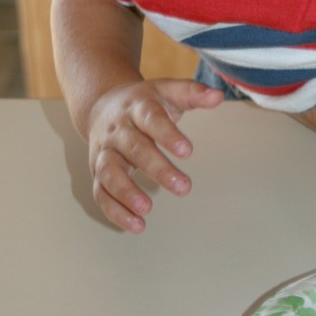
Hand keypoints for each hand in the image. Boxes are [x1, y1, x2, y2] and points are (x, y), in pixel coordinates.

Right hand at [87, 78, 222, 232]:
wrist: (102, 105)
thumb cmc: (143, 102)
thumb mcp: (167, 91)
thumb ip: (192, 93)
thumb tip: (218, 96)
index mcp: (137, 107)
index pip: (151, 119)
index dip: (168, 135)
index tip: (187, 151)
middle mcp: (118, 130)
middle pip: (134, 148)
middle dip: (157, 169)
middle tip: (183, 188)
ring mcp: (105, 151)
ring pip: (110, 172)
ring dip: (126, 192)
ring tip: (147, 208)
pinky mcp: (97, 172)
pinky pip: (101, 193)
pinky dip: (115, 211)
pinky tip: (136, 225)